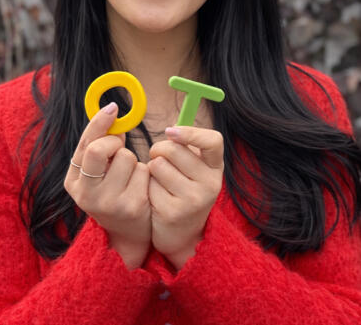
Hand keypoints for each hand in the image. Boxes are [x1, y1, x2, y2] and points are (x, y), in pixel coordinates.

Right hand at [64, 103, 150, 268]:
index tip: (113, 107)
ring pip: (126, 157)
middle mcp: (86, 194)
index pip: (85, 145)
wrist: (128, 233)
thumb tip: (111, 113)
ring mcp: (109, 202)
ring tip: (129, 177)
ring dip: (133, 160)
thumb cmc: (112, 192)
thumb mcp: (97, 173)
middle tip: (119, 147)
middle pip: (99, 149)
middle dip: (114, 142)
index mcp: (74, 182)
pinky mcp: (132, 207)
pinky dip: (144, 173)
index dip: (99, 122)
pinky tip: (140, 188)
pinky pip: (143, 171)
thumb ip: (99, 147)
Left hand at [147, 126, 223, 269]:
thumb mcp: (194, 169)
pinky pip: (149, 185)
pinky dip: (148, 187)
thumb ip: (186, 147)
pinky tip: (156, 198)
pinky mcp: (173, 213)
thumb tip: (172, 128)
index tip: (170, 131)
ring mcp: (193, 200)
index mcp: (215, 167)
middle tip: (158, 158)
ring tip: (160, 180)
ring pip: (158, 165)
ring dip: (152, 169)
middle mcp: (210, 184)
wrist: (182, 234)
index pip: (213, 141)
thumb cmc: (183, 189)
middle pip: (174, 149)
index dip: (191, 132)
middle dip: (159, 150)